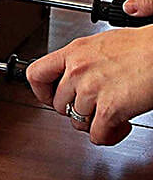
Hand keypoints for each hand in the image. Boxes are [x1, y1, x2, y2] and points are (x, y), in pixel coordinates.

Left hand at [26, 27, 152, 145]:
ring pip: (77, 122)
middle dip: (76, 110)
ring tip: (110, 115)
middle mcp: (78, 70)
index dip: (41, 91)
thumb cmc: (143, 46)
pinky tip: (120, 126)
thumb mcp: (102, 43)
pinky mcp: (109, 109)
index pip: (36, 74)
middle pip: (59, 105)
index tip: (50, 97)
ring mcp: (91, 90)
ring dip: (94, 123)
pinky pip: (97, 135)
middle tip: (93, 108)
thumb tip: (73, 73)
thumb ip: (82, 58)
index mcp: (74, 52)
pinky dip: (108, 136)